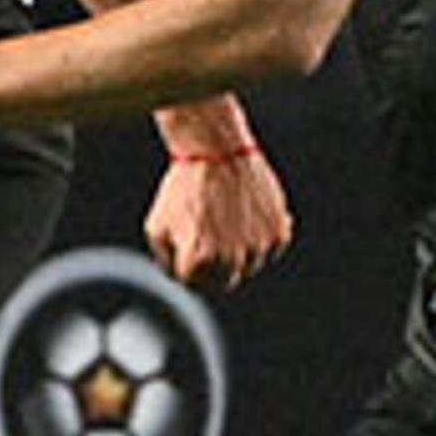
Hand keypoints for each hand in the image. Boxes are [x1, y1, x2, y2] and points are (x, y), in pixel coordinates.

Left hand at [144, 147, 291, 292]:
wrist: (216, 151)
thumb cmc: (182, 189)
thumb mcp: (156, 227)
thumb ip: (167, 262)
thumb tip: (183, 279)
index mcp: (199, 261)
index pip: (192, 284)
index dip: (184, 263)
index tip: (184, 242)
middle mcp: (233, 260)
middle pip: (223, 282)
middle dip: (211, 266)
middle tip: (205, 235)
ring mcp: (259, 248)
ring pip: (247, 267)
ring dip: (236, 252)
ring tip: (223, 219)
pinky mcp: (279, 233)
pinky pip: (269, 249)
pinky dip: (258, 237)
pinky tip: (244, 214)